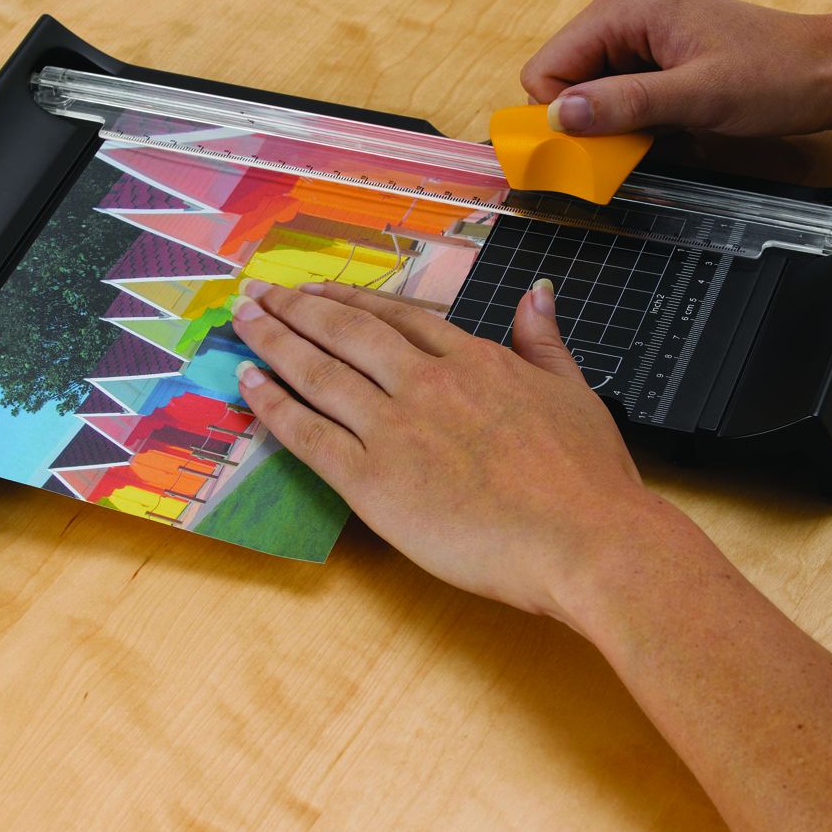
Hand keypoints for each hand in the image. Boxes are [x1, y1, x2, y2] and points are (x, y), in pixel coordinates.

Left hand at [227, 277, 681, 619]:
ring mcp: (396, 428)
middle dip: (298, 309)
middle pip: (347, 333)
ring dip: (274, 341)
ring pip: (319, 372)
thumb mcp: (574, 393)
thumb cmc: (589, 481)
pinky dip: (272, 404)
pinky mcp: (372, 480)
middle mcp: (427, 383)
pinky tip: (247, 382)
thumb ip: (544, 342)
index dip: (352, 302)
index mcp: (476, 361)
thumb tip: (535, 294)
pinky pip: (308, 433)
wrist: (585, 540)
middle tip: (260, 292)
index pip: (399, 319)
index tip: (320, 291)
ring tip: (242, 320)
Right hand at [521, 0, 831, 138]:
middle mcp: (623, 10)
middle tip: (637, 143)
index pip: (545, 69)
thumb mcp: (698, 97)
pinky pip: (620, 93)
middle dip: (589, 121)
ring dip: (615, 123)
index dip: (560, 116)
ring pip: (590, 92)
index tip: (593, 150)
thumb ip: (624, 104)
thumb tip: (559, 117)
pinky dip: (635, 119)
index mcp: (624, 6)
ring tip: (664, 130)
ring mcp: (640, 31)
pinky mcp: (658, 53)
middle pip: (563, 80)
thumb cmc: (779, 75)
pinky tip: (672, 125)